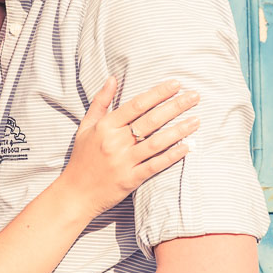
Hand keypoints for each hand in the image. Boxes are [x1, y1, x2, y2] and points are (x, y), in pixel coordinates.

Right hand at [62, 77, 198, 216]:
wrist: (75, 193)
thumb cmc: (82, 158)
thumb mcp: (85, 127)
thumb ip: (100, 102)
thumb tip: (113, 78)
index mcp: (105, 127)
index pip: (136, 105)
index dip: (157, 93)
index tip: (175, 84)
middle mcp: (115, 142)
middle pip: (151, 120)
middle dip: (175, 106)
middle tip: (194, 96)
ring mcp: (123, 161)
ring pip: (157, 142)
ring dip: (179, 130)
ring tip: (196, 120)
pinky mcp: (130, 179)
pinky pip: (156, 165)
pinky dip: (172, 156)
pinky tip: (187, 147)